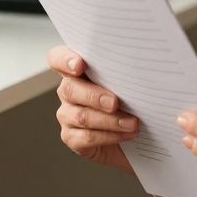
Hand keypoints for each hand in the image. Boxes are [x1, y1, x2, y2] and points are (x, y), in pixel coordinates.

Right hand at [48, 45, 139, 173]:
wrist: (133, 135)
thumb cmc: (130, 100)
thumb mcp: (126, 82)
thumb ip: (122, 72)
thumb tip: (139, 67)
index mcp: (77, 71)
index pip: (57, 58)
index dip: (64, 60)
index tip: (80, 65)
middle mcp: (69, 91)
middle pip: (70, 89)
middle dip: (94, 96)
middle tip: (115, 102)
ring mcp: (67, 115)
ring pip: (82, 116)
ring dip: (110, 120)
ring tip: (132, 122)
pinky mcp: (72, 137)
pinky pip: (87, 137)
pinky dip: (110, 136)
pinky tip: (127, 133)